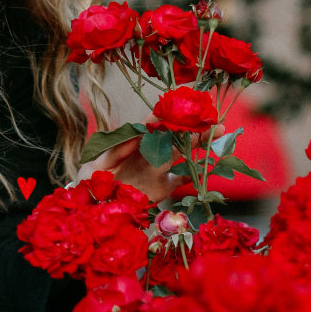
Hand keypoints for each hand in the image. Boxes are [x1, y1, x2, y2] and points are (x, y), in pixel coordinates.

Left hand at [74, 125, 224, 205]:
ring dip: (201, 145)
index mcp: (133, 141)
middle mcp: (149, 152)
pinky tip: (211, 168)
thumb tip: (133, 139)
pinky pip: (182, 179)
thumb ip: (113, 152)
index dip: (168, 114)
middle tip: (214, 120)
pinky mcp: (163, 187)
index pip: (153, 123)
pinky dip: (196, 175)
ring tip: (220, 136)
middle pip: (175, 137)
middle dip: (194, 128)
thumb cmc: (90, 178)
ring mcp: (158, 169)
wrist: (93, 205)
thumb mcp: (96, 164)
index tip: (184, 106)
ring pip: (184, 154)